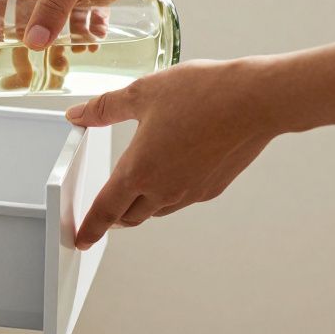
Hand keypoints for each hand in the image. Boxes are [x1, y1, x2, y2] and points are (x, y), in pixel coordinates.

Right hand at [0, 0, 188, 49]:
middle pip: (27, 1)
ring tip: (71, 53)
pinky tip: (94, 38)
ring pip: (56, 9)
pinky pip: (80, 10)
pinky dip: (84, 26)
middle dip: (32, 29)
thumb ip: (55, 6)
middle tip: (33, 55)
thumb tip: (33, 40)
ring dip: (62, 32)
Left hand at [65, 58, 284, 249]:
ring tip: (135, 190)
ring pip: (156, 210)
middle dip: (114, 217)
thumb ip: (105, 108)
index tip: (82, 239)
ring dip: (141, 206)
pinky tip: (170, 172)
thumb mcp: (142, 93)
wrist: (256, 100)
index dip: (90, 227)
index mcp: (139, 170)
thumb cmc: (202, 93)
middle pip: (130, 216)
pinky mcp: (212, 188)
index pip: (106, 209)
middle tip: (105, 212)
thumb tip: (78, 115)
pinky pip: (181, 199)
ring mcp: (190, 192)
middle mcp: (164, 189)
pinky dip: (167, 194)